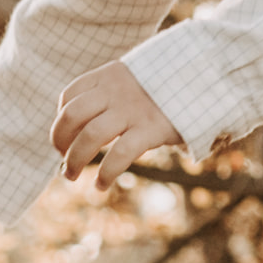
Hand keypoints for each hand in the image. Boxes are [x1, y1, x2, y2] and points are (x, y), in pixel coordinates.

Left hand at [49, 56, 180, 180]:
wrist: (203, 80)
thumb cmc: (164, 90)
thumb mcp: (132, 82)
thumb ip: (109, 97)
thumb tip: (81, 134)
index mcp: (108, 76)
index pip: (69, 95)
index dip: (60, 120)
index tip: (63, 140)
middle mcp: (115, 91)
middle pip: (72, 115)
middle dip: (59, 141)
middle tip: (64, 162)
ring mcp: (132, 110)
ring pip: (90, 136)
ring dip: (75, 160)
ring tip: (71, 176)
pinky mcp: (151, 129)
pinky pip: (120, 154)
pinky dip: (106, 173)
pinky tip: (101, 185)